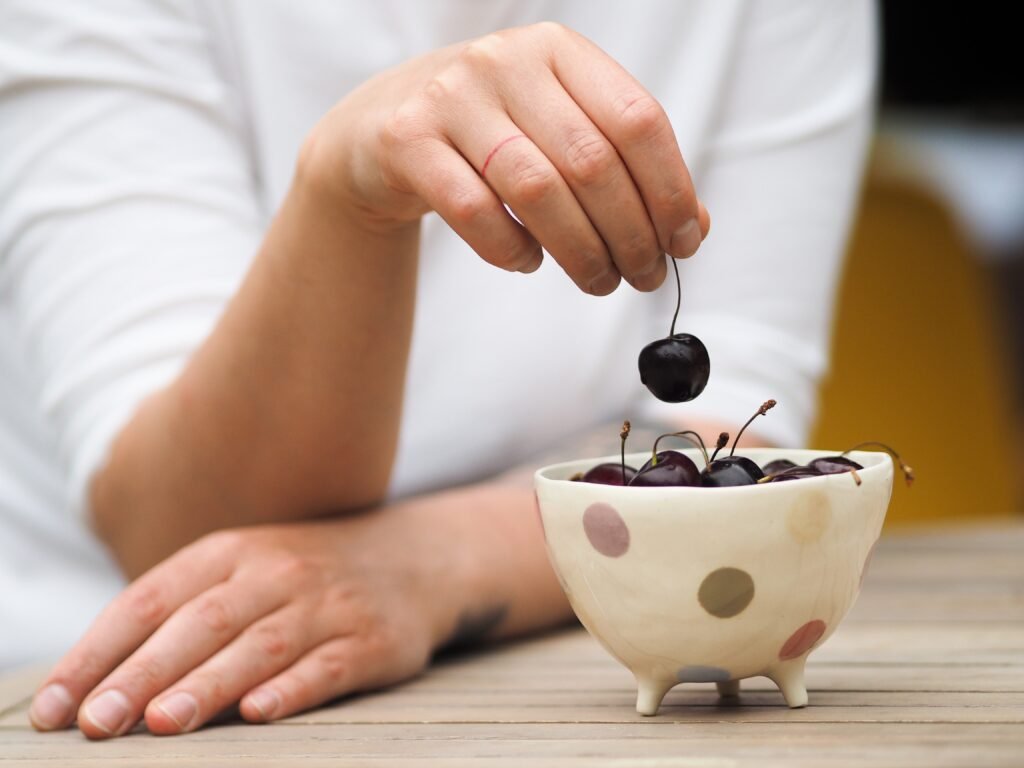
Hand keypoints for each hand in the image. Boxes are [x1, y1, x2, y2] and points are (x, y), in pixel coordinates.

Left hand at [29, 509, 464, 737]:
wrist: (412, 557)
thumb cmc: (303, 576)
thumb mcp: (242, 569)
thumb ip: (179, 612)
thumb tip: (96, 682)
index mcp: (230, 552)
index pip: (150, 599)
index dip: (98, 652)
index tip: (57, 706)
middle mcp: (276, 572)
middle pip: (202, 623)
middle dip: (145, 673)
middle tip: (100, 722)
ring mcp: (327, 604)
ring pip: (261, 646)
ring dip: (210, 684)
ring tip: (165, 722)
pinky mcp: (373, 639)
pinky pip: (330, 665)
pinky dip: (295, 688)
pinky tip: (261, 711)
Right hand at [308, 22, 710, 294]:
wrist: (379, 132)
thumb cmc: (488, 138)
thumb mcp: (559, 134)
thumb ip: (624, 170)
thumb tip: (693, 228)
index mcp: (558, 51)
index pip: (638, 119)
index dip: (671, 189)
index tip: (685, 243)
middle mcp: (506, 61)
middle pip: (592, 162)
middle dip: (631, 234)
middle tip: (643, 277)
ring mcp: (452, 97)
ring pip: (537, 189)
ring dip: (580, 252)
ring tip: (597, 281)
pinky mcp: (407, 141)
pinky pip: (476, 213)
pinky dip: (513, 250)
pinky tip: (527, 261)